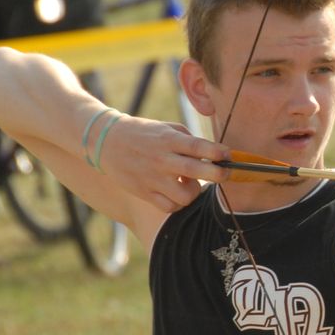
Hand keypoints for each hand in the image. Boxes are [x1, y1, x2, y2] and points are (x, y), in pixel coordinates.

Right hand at [95, 114, 229, 211]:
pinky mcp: (144, 193)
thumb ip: (189, 140)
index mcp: (168, 140)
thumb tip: (214, 154)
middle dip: (217, 174)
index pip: (197, 146)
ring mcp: (153, 178)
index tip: (229, 155)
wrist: (106, 142)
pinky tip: (176, 193)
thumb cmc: (144, 134)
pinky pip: (169, 207)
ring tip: (190, 183)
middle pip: (195, 170)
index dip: (217, 152)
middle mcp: (162, 159)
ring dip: (194, 191)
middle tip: (225, 174)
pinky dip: (178, 203)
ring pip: (185, 196)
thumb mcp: (166, 128)